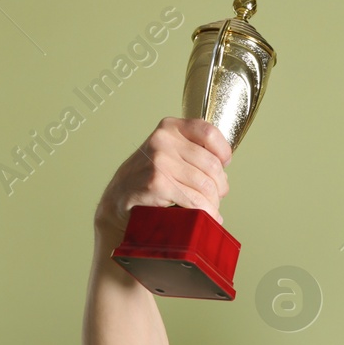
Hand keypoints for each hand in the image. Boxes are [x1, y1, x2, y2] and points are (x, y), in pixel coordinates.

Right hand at [93, 117, 231, 241]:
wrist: (119, 198)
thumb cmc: (148, 176)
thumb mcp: (168, 152)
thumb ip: (192, 150)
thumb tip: (223, 169)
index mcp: (170, 127)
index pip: (209, 133)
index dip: (223, 152)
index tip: (224, 166)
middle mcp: (164, 140)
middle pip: (212, 165)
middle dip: (220, 186)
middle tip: (216, 196)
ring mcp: (160, 161)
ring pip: (206, 185)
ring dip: (213, 202)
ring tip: (210, 208)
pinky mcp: (158, 183)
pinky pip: (194, 200)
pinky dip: (206, 212)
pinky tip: (207, 216)